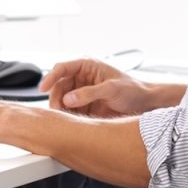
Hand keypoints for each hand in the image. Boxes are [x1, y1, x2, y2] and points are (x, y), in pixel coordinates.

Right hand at [39, 58, 153, 117]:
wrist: (145, 103)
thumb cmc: (132, 89)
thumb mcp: (111, 89)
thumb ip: (89, 93)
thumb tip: (68, 99)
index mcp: (87, 65)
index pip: (62, 68)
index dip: (51, 77)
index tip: (42, 88)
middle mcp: (82, 77)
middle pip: (59, 85)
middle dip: (56, 98)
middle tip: (58, 111)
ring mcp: (82, 92)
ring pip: (62, 99)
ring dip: (61, 109)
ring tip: (65, 118)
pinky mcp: (84, 105)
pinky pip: (70, 110)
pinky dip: (68, 116)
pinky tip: (71, 122)